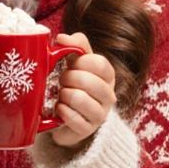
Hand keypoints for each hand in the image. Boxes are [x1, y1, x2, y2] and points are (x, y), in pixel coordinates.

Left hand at [50, 33, 116, 148]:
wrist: (70, 118)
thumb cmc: (75, 85)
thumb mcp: (77, 62)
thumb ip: (75, 45)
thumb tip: (62, 37)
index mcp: (108, 76)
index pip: (100, 64)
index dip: (81, 62)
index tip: (70, 63)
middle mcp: (109, 96)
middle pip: (89, 81)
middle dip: (68, 78)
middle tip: (62, 80)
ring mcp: (100, 115)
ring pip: (80, 99)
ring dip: (64, 95)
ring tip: (62, 95)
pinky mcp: (88, 130)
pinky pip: (72, 118)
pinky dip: (61, 111)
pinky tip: (60, 108)